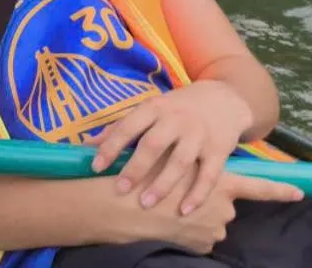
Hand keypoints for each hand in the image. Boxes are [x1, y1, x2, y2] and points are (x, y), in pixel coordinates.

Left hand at [89, 81, 253, 214]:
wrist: (224, 99)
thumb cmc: (177, 108)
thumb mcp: (150, 109)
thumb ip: (121, 127)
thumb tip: (87, 145)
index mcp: (154, 108)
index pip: (128, 127)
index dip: (111, 146)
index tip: (96, 166)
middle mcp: (176, 120)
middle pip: (153, 145)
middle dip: (135, 168)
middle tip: (119, 189)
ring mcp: (199, 135)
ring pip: (179, 162)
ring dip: (162, 185)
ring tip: (145, 204)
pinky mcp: (219, 151)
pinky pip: (208, 175)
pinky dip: (197, 194)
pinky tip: (184, 211)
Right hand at [135, 171, 303, 254]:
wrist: (125, 205)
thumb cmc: (147, 175)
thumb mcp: (172, 160)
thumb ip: (192, 166)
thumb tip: (194, 170)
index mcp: (221, 182)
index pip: (259, 187)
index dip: (280, 190)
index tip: (300, 193)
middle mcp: (224, 208)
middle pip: (223, 206)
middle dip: (205, 204)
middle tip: (178, 197)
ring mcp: (215, 230)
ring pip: (209, 224)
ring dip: (194, 220)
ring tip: (167, 210)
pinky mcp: (201, 246)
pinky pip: (198, 239)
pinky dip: (186, 234)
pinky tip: (167, 225)